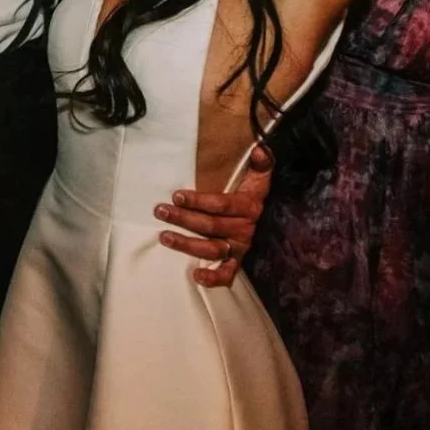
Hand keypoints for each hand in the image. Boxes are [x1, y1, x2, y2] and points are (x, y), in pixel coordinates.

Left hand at [154, 145, 273, 287]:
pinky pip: (228, 274)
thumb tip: (260, 150)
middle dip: (183, 219)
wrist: (269, 214)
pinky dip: (214, 278)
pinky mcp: (237, 260)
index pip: (221, 204)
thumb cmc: (255, 191)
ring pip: (212, 249)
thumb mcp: (260, 174)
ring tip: (164, 237)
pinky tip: (196, 276)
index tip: (176, 195)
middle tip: (160, 211)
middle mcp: (245, 228)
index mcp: (248, 206)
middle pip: (210, 226)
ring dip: (187, 245)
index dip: (198, 201)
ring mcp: (240, 246)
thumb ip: (261, 162)